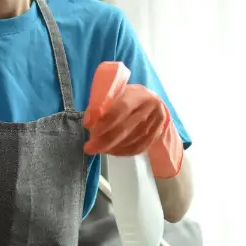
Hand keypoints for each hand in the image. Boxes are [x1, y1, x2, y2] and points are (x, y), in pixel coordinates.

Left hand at [83, 61, 184, 178]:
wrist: (152, 101)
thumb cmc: (127, 96)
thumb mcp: (116, 92)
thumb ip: (102, 104)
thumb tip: (89, 122)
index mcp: (138, 94)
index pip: (121, 108)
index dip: (104, 120)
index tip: (88, 127)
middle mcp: (150, 108)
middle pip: (125, 128)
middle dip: (104, 140)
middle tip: (89, 148)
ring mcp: (156, 122)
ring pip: (132, 141)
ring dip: (112, 147)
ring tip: (98, 149)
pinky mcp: (157, 134)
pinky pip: (138, 148)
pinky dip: (122, 152)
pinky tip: (111, 151)